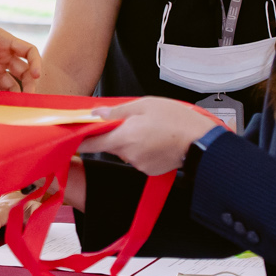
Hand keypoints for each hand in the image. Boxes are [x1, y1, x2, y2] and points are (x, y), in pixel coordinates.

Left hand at [0, 10, 41, 91]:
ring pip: (9, 85)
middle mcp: (0, 57)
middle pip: (23, 72)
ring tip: (14, 108)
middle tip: (28, 98)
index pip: (27, 51)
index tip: (36, 75)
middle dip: (28, 85)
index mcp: (2, 41)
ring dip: (13, 96)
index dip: (35, 63)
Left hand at [77, 98, 219, 176]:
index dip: (81, 140)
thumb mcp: (144, 105)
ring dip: (131, 141)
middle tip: (133, 120)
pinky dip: (143, 149)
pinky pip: (138, 158)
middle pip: (111, 145)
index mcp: (123, 137)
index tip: (74, 136)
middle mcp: (128, 154)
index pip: (91, 144)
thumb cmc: (176, 120)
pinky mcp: (149, 170)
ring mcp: (138, 164)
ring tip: (151, 130)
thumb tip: (96, 113)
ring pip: (125, 151)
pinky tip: (157, 141)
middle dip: (116, 133)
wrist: (200, 141)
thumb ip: (117, 110)